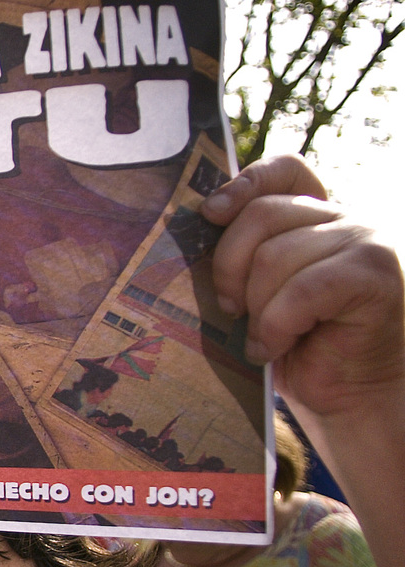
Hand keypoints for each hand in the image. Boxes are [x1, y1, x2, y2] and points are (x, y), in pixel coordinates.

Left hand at [202, 155, 404, 418]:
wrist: (350, 395)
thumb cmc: (296, 346)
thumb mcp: (258, 292)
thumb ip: (243, 255)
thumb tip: (191, 231)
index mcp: (315, 216)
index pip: (284, 170)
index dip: (244, 183)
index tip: (210, 214)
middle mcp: (345, 218)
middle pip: (262, 215)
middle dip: (230, 266)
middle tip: (229, 309)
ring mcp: (365, 241)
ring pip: (276, 255)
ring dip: (257, 307)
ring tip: (262, 338)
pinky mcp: (375, 274)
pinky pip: (303, 289)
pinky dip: (278, 324)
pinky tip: (275, 347)